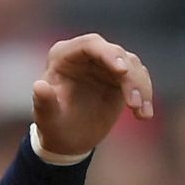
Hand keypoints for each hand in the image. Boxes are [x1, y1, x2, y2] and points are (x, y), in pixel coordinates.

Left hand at [31, 34, 153, 156]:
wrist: (68, 139)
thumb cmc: (54, 125)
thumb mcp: (47, 118)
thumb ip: (44, 103)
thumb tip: (39, 87)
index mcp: (64, 56)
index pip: (90, 45)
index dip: (108, 54)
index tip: (123, 71)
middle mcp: (87, 55)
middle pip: (116, 54)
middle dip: (130, 76)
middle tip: (134, 102)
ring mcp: (106, 65)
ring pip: (132, 65)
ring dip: (141, 87)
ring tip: (141, 112)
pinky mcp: (121, 78)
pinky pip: (139, 80)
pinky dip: (145, 96)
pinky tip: (144, 115)